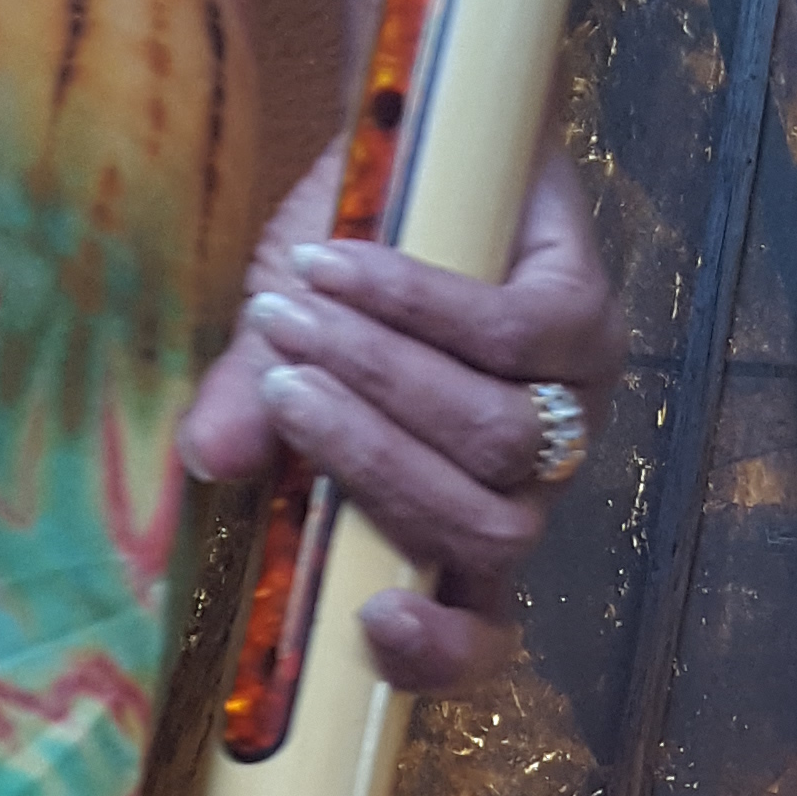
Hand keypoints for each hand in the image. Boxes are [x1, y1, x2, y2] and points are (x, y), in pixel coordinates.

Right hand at [175, 139, 621, 693]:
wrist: (409, 140)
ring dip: (384, 378)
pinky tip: (340, 263)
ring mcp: (574, 406)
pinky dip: (413, 303)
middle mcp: (531, 486)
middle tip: (284, 386)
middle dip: (371, 466)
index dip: (442, 655)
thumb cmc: (347, 273)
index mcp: (464, 527)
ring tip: (294, 313)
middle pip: (483, 533)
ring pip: (497, 439)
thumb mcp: (283, 351)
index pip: (482, 631)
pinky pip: (509, 334)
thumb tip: (208, 459)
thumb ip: (255, 410)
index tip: (372, 627)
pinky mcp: (588, 318)